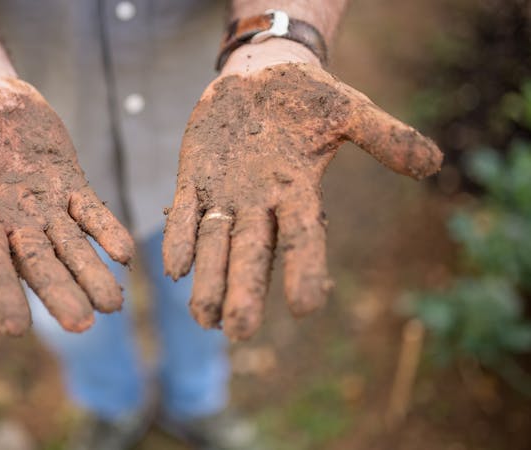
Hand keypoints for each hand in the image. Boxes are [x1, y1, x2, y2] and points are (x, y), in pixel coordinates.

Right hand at [0, 78, 134, 335]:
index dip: (0, 294)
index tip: (15, 328)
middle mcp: (11, 222)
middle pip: (39, 265)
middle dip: (60, 292)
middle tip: (83, 325)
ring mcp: (43, 206)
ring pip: (71, 246)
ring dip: (92, 272)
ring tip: (114, 304)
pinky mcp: (67, 184)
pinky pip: (90, 210)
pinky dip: (105, 228)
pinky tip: (125, 252)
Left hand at [163, 42, 441, 339]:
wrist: (260, 76)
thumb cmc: (308, 97)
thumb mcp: (349, 110)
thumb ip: (384, 136)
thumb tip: (433, 163)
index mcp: (298, 191)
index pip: (303, 236)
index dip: (304, 268)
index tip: (306, 307)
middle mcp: (260, 203)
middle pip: (253, 253)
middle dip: (245, 291)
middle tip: (238, 332)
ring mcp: (225, 194)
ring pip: (215, 244)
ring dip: (209, 279)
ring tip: (202, 319)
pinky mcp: (193, 179)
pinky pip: (185, 213)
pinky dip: (179, 238)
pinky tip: (174, 268)